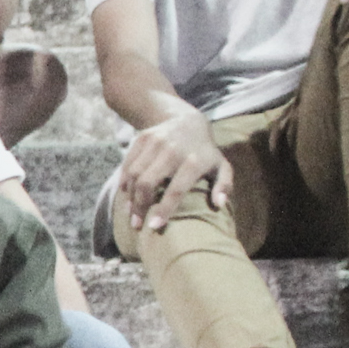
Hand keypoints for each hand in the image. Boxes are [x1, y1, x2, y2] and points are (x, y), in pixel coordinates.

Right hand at [116, 109, 229, 233]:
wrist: (187, 120)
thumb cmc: (205, 151)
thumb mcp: (221, 166)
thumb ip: (224, 185)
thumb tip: (219, 204)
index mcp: (194, 161)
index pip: (176, 190)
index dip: (164, 209)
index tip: (154, 227)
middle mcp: (172, 151)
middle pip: (148, 183)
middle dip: (140, 206)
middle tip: (137, 224)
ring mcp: (154, 143)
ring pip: (134, 175)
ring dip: (130, 197)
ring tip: (131, 212)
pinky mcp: (141, 139)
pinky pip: (127, 165)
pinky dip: (124, 182)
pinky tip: (127, 195)